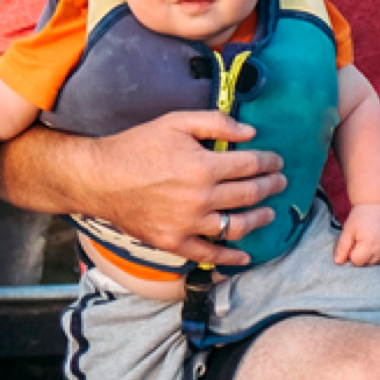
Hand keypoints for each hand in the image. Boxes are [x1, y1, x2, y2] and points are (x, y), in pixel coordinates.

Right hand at [78, 111, 286, 268]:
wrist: (98, 178)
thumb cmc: (136, 146)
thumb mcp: (175, 122)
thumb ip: (215, 123)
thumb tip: (251, 132)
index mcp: (203, 166)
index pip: (251, 165)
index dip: (269, 162)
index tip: (277, 161)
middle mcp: (200, 198)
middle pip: (250, 194)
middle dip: (271, 187)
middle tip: (281, 182)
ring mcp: (188, 224)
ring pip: (237, 226)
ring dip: (259, 219)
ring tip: (269, 212)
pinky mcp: (174, 242)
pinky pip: (208, 254)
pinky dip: (230, 258)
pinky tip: (245, 256)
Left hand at [333, 203, 379, 266]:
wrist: (379, 203)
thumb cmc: (361, 216)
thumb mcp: (348, 230)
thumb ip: (342, 248)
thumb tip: (337, 263)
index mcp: (369, 245)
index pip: (356, 262)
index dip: (351, 254)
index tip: (352, 243)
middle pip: (368, 264)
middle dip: (362, 256)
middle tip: (360, 241)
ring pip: (378, 262)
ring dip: (372, 256)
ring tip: (369, 240)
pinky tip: (377, 240)